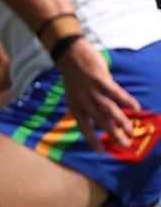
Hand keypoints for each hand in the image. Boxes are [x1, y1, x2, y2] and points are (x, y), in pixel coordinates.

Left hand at [56, 37, 139, 151]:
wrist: (70, 54)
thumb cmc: (76, 78)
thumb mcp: (76, 95)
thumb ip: (90, 108)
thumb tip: (109, 122)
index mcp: (75, 106)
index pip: (84, 127)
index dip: (92, 140)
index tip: (101, 152)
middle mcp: (82, 100)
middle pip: (100, 121)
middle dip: (113, 134)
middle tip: (125, 145)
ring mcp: (90, 90)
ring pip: (108, 109)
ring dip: (121, 121)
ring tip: (130, 131)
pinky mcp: (99, 79)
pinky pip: (115, 92)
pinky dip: (126, 100)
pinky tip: (135, 107)